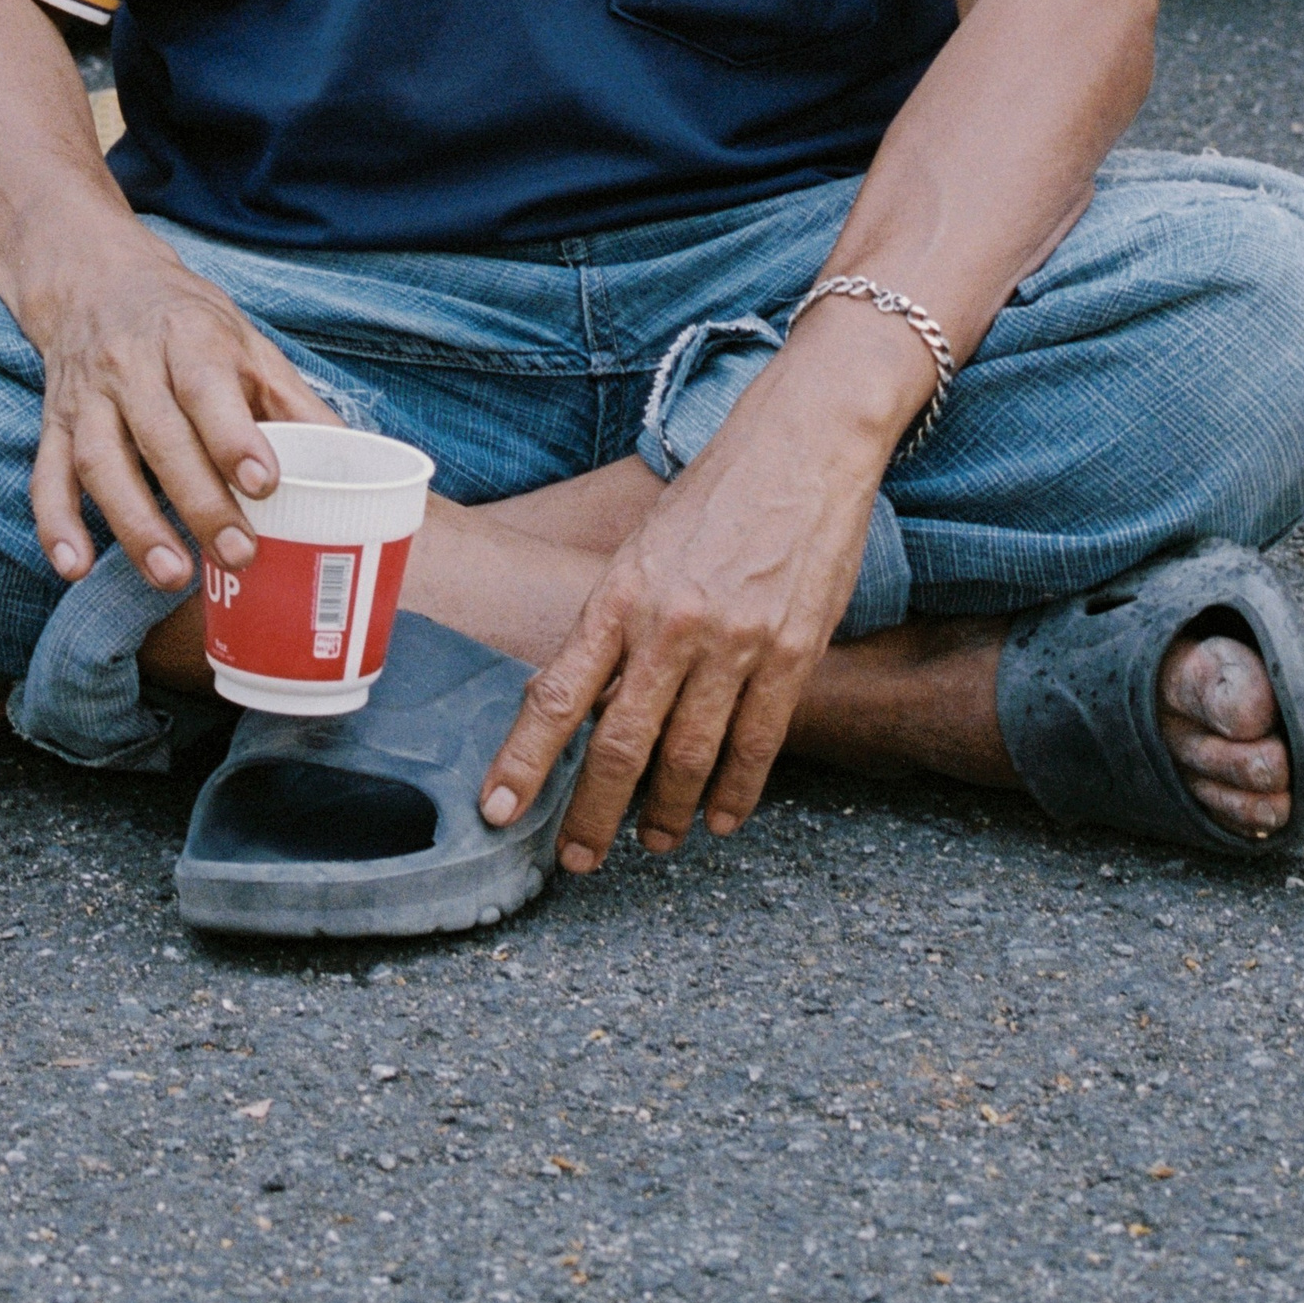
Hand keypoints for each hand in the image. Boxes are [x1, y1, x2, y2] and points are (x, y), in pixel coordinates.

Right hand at [19, 233, 337, 594]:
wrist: (96, 278)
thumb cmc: (187, 322)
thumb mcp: (246, 343)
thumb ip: (294, 401)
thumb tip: (355, 458)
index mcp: (188, 339)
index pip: (207, 387)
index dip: (233, 436)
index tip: (264, 483)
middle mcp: (131, 366)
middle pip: (160, 436)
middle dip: (198, 499)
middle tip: (237, 554)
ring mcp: (87, 398)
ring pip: (101, 462)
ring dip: (133, 523)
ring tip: (170, 573)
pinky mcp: (53, 426)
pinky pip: (47, 477)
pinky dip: (57, 524)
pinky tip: (74, 567)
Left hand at [478, 316, 916, 868]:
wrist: (804, 444)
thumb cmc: (716, 492)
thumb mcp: (644, 546)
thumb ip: (618, 618)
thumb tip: (585, 695)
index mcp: (620, 593)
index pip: (557, 695)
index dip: (525, 761)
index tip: (499, 809)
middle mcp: (670, 623)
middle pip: (621, 746)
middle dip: (592, 814)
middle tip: (577, 858)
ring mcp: (735, 642)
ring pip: (688, 756)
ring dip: (665, 814)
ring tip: (653, 842)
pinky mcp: (793, 652)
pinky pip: (758, 743)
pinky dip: (735, 791)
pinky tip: (719, 817)